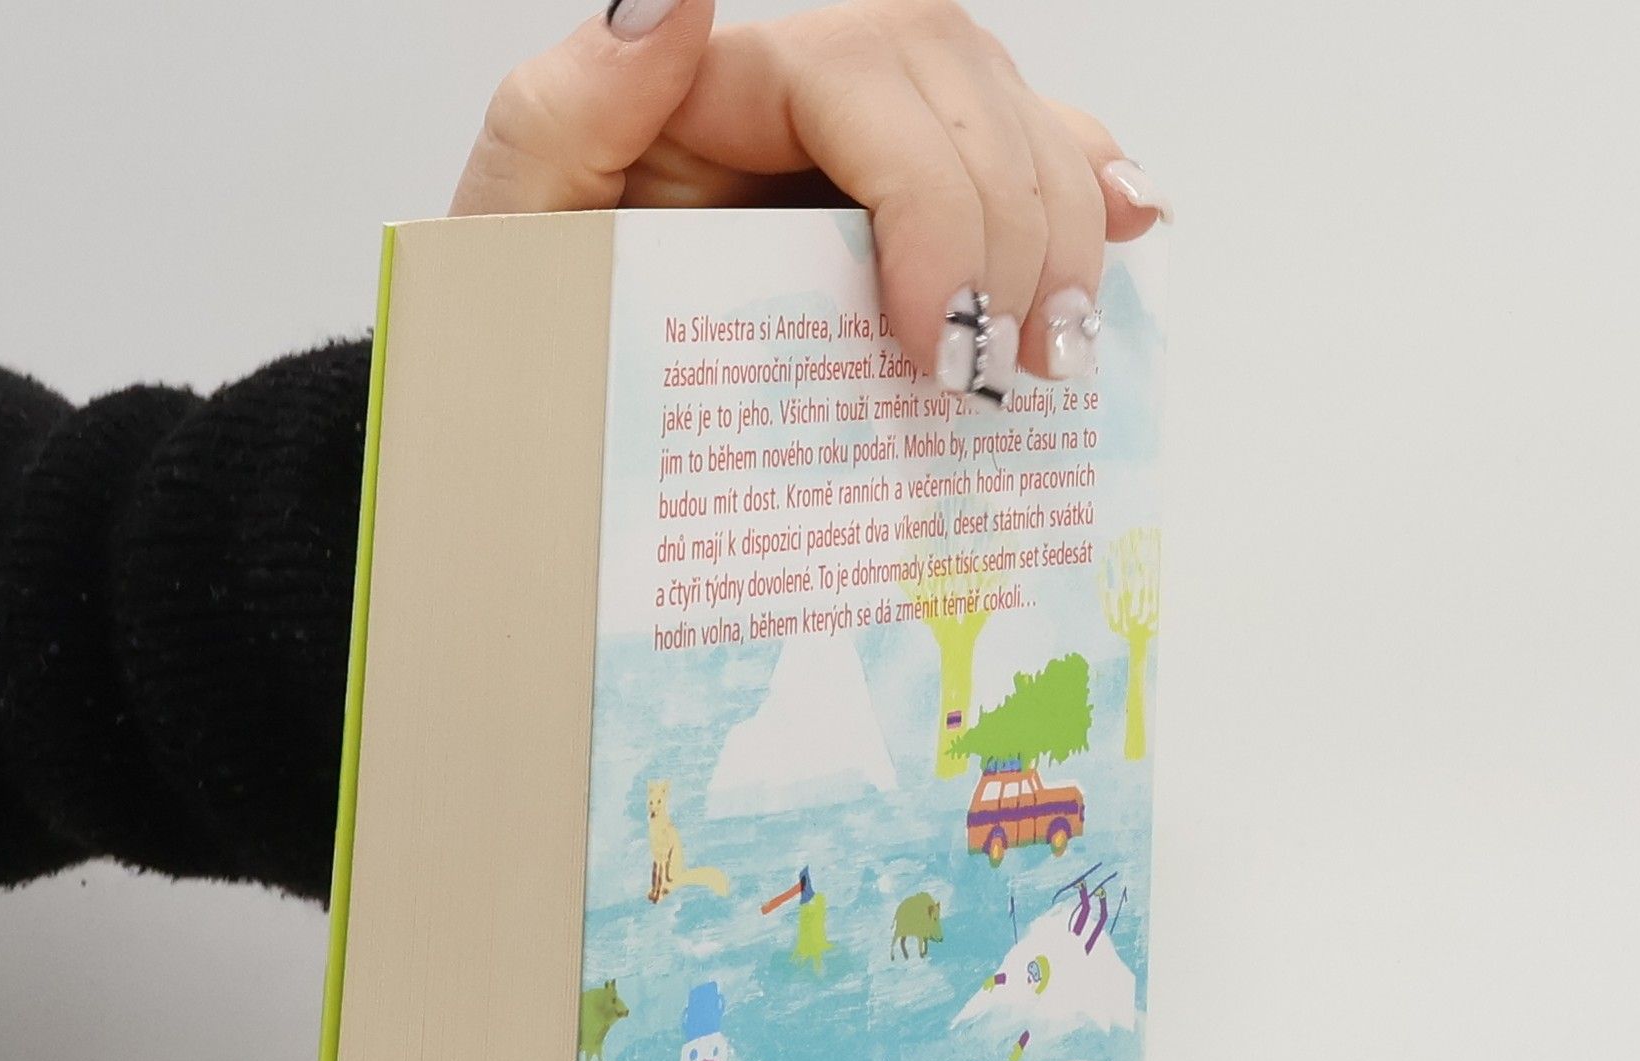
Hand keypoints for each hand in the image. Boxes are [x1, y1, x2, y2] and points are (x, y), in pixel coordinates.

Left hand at [452, 0, 1169, 390]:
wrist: (555, 404)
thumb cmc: (529, 327)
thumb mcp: (512, 226)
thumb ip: (565, 109)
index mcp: (724, 81)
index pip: (874, 77)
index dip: (931, 198)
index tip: (931, 339)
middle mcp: (812, 93)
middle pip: (968, 92)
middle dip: (1012, 232)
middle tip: (999, 373)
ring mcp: (870, 144)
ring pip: (1018, 123)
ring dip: (1064, 231)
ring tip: (1052, 348)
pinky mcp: (907, 205)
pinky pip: (1027, 155)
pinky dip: (1086, 187)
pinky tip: (1127, 227)